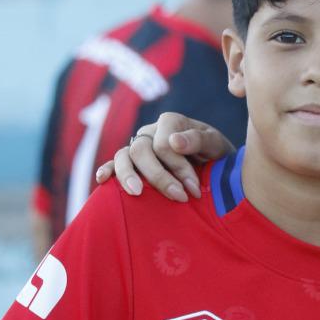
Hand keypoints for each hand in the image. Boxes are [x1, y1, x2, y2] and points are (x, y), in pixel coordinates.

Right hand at [96, 113, 234, 200]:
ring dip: (128, 175)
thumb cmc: (217, 156)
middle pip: (141, 149)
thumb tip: (173, 141)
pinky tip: (103, 180)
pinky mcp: (133, 163)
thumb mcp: (216, 145)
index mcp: (171, 122)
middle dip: (159, 176)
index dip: (178, 166)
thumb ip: (198, 140)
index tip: (194, 189)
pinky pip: (114, 163)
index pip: (164, 143)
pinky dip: (107, 170)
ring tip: (137, 193)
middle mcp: (151, 132)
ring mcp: (139, 146)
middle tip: (179, 197)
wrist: (217, 169)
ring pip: (124, 155)